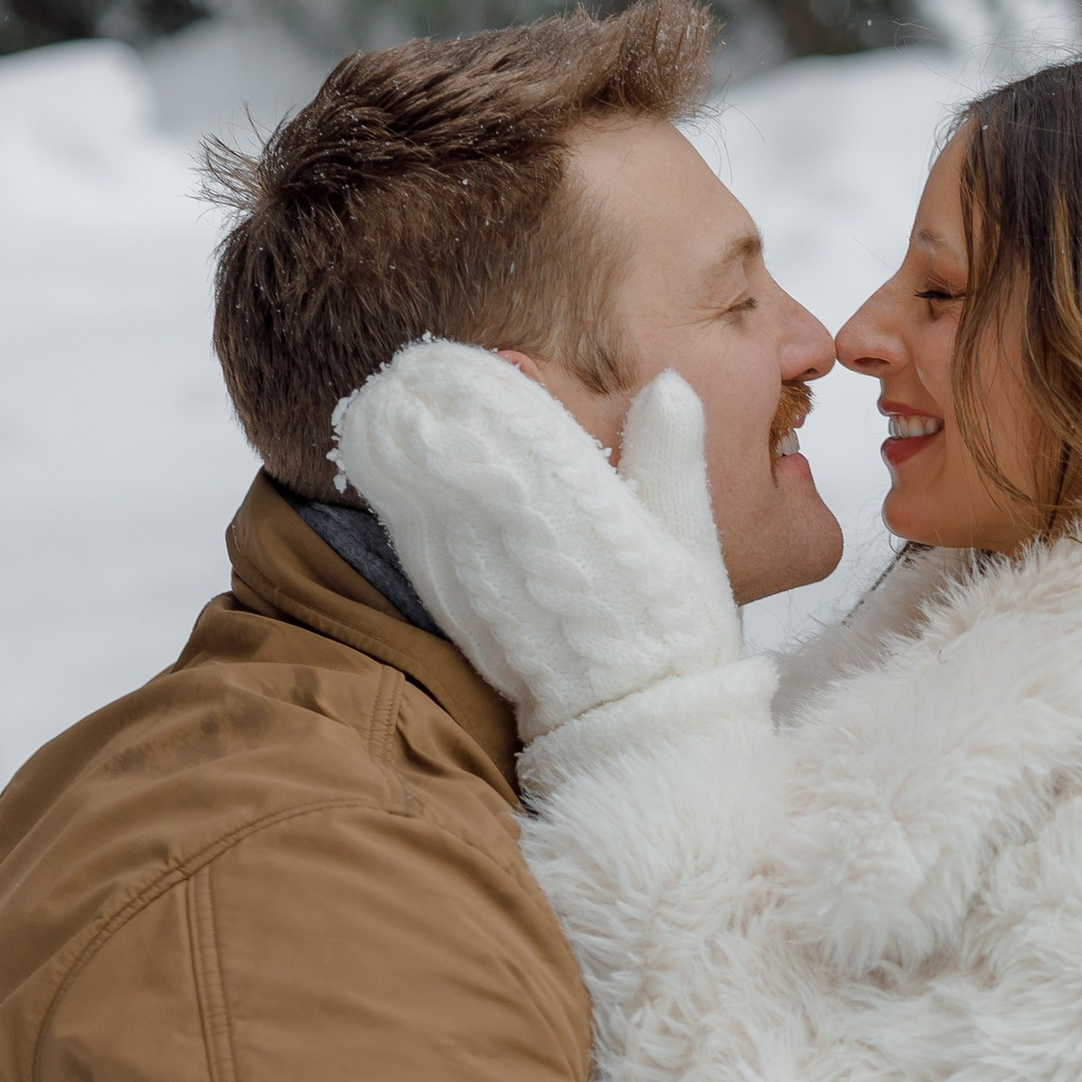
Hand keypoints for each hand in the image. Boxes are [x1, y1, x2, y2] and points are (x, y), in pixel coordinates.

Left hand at [332, 339, 769, 785]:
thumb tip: (667, 383)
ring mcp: (477, 576)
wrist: (628, 728)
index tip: (483, 353)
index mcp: (577, 513)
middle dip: (438, 409)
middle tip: (414, 370)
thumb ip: (672, 461)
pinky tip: (393, 472)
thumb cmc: (671, 638)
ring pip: (428, 494)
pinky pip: (419, 540)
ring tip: (392, 403)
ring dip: (409, 450)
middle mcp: (515, 539)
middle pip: (460, 455)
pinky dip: (404, 502)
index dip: (496, 387)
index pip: (523, 429)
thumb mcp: (689, 546)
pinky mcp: (457, 607)